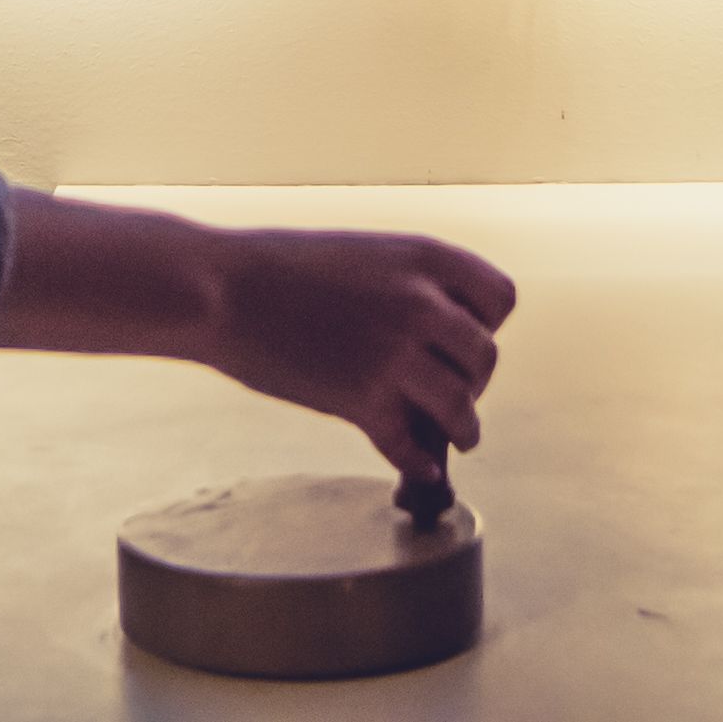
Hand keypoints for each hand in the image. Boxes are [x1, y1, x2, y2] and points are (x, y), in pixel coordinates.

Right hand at [203, 226, 519, 483]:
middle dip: (473, 379)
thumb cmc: (284, 267)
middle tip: (451, 390)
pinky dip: (418, 464)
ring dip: (463, 429)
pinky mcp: (362, 401)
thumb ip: (412, 285)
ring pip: (461, 408)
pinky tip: (418, 469)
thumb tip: (445, 332)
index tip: (463, 338)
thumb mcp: (367, 253)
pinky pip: (411, 447)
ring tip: (458, 437)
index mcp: (426, 257)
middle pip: (485, 357)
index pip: (501, 298)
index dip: (487, 323)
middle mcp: (421, 305)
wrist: (221, 288)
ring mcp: (394, 356)